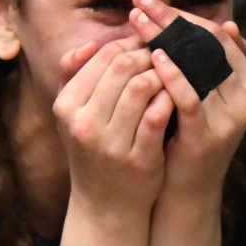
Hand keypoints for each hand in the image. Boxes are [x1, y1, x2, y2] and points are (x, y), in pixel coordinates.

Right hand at [52, 36, 171, 212]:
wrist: (104, 203)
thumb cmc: (91, 151)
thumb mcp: (71, 117)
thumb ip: (73, 78)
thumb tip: (88, 45)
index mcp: (65, 107)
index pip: (102, 56)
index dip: (130, 42)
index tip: (148, 43)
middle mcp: (83, 124)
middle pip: (122, 66)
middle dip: (149, 53)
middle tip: (168, 53)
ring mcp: (109, 143)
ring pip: (141, 86)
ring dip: (163, 73)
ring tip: (174, 72)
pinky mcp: (137, 158)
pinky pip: (158, 115)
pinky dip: (171, 98)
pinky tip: (179, 95)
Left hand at [129, 0, 245, 193]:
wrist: (184, 191)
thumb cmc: (183, 136)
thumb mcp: (197, 94)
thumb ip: (201, 63)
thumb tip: (225, 24)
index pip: (214, 34)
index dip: (180, 14)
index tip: (148, 0)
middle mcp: (245, 95)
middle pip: (207, 44)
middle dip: (170, 20)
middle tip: (139, 2)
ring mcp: (230, 116)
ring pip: (200, 66)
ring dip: (165, 40)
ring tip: (137, 22)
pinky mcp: (209, 135)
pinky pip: (191, 98)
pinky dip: (173, 76)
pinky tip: (153, 58)